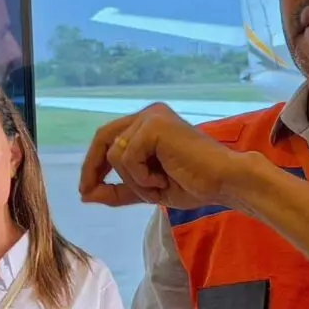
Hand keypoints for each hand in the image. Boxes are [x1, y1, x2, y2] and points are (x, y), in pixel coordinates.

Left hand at [80, 104, 256, 209]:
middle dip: (92, 168)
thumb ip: (119, 190)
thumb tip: (86, 195)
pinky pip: (127, 157)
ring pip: (115, 154)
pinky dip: (141, 176)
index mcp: (148, 124)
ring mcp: (151, 116)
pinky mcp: (154, 125)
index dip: (92, 163)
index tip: (85, 188)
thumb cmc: (194, 184)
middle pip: (103, 138)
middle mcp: (148, 114)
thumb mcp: (148, 190)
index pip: (108, 138)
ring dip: (133, 179)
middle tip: (86, 192)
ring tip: (160, 183)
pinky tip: (164, 177)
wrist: (224, 181)